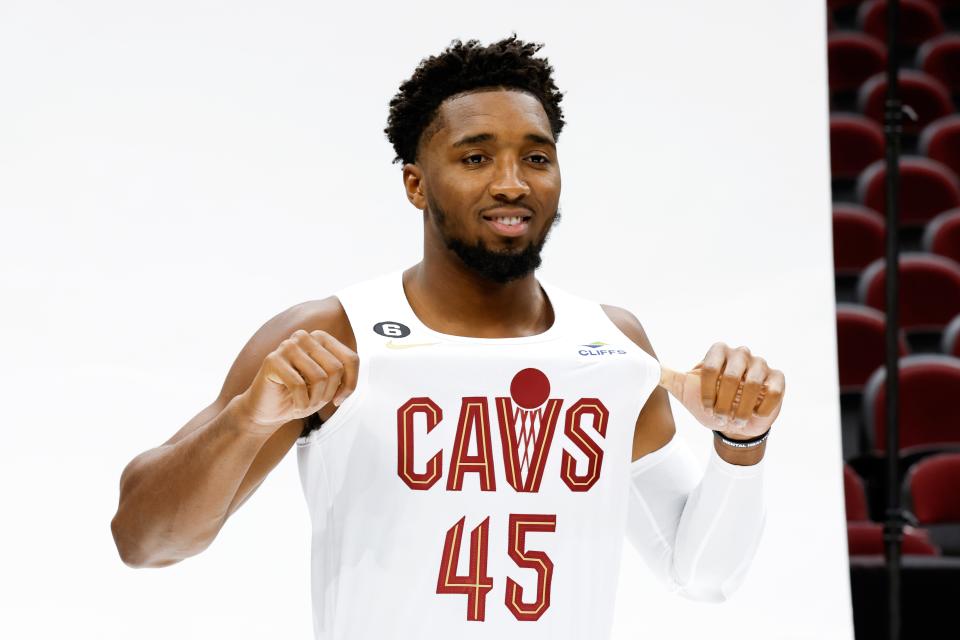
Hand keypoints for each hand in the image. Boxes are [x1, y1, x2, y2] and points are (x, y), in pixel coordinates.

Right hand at [235, 329, 358, 433]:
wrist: (268, 411)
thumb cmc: (301, 396)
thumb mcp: (329, 385)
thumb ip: (343, 373)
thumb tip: (354, 370)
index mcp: (321, 338)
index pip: (351, 359)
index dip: (350, 384)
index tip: (339, 398)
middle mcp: (304, 337)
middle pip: (336, 368)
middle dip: (329, 393)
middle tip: (315, 401)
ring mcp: (287, 346)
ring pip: (319, 378)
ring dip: (315, 400)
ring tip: (304, 402)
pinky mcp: (272, 360)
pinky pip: (299, 386)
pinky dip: (301, 403)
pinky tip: (294, 404)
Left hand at [658, 342, 783, 439]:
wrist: (732, 422)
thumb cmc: (708, 402)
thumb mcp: (685, 390)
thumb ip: (668, 376)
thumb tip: (646, 366)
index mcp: (718, 352)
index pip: (710, 365)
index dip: (706, 391)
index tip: (705, 407)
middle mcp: (741, 354)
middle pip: (731, 375)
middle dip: (723, 402)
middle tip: (719, 416)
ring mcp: (761, 365)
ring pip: (753, 383)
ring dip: (741, 408)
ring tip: (735, 421)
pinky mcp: (778, 379)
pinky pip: (773, 391)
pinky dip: (761, 408)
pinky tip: (753, 416)